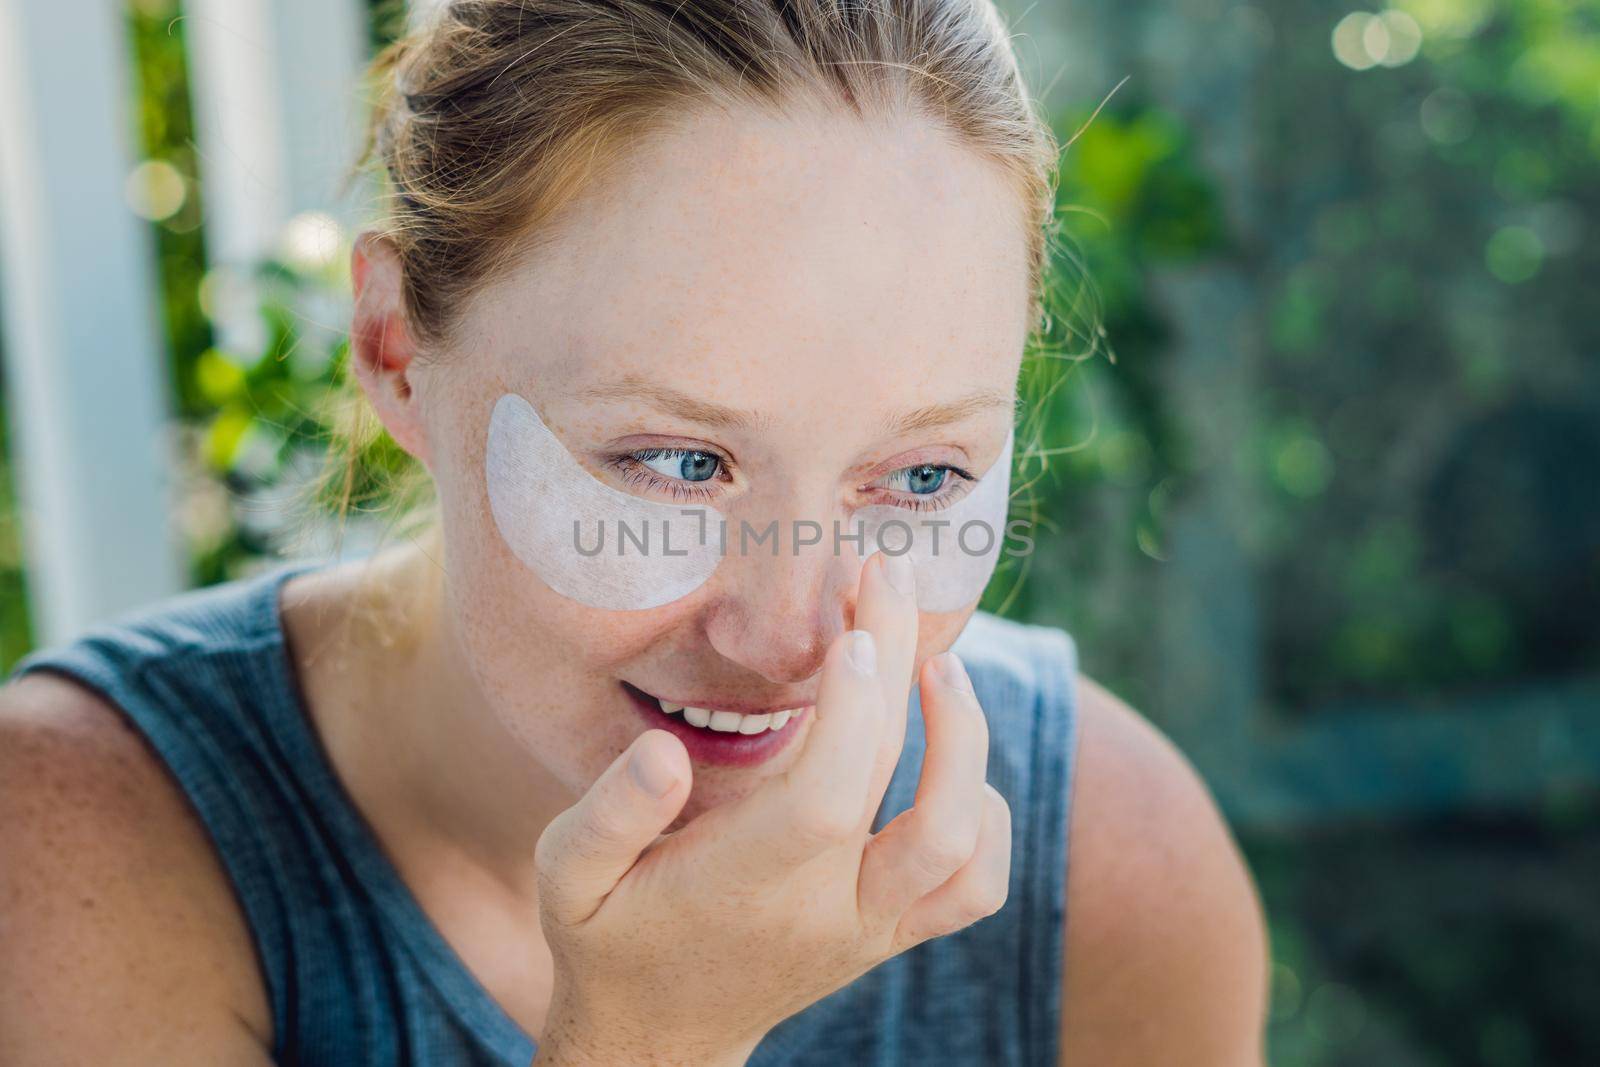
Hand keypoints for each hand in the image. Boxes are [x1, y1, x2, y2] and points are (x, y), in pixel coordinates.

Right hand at [530, 551, 1011, 1065]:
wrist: (659, 1039)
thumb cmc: (609, 937)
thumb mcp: (566, 877)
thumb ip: (607, 816)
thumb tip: (664, 751)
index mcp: (747, 884)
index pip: (828, 797)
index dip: (852, 710)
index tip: (851, 625)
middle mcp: (826, 909)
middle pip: (908, 796)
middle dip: (910, 673)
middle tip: (885, 578)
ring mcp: (870, 926)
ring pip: (962, 846)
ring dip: (967, 743)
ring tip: (936, 662)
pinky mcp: (892, 934)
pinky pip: (977, 884)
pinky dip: (986, 813)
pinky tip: (948, 754)